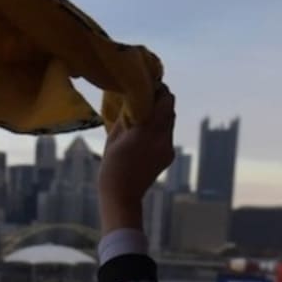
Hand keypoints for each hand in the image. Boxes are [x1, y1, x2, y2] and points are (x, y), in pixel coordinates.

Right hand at [98, 85, 175, 234]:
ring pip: (170, 122)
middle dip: (161, 100)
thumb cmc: (111, 168)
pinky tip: (146, 135)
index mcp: (146, 131)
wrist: (122, 196)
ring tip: (146, 117)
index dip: (160, 89)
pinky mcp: (169, 156)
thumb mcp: (113, 139)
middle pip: (170, 108)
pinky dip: (160, 129)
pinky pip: (167, 135)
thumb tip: (131, 101)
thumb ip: (125, 118)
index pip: (163, 100)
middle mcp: (161, 137)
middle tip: (148, 97)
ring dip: (161, 115)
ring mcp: (167, 147)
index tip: (150, 85)